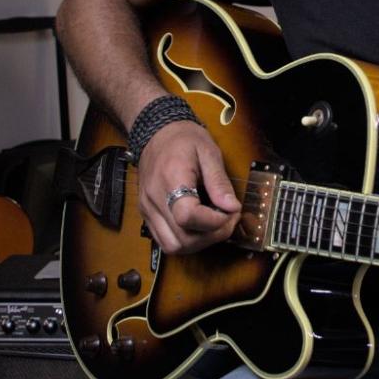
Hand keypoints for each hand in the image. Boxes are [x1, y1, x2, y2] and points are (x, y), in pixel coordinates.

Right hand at [135, 121, 239, 253]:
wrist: (156, 132)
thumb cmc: (182, 139)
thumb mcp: (208, 152)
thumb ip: (220, 182)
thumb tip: (232, 207)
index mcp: (170, 179)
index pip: (187, 216)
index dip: (214, 222)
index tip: (230, 212)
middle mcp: (154, 199)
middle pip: (182, 238)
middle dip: (212, 235)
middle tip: (228, 219)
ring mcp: (148, 209)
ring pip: (172, 246)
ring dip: (198, 243)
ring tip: (214, 224)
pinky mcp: (147, 215)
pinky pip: (165, 240)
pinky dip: (185, 240)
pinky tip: (199, 226)